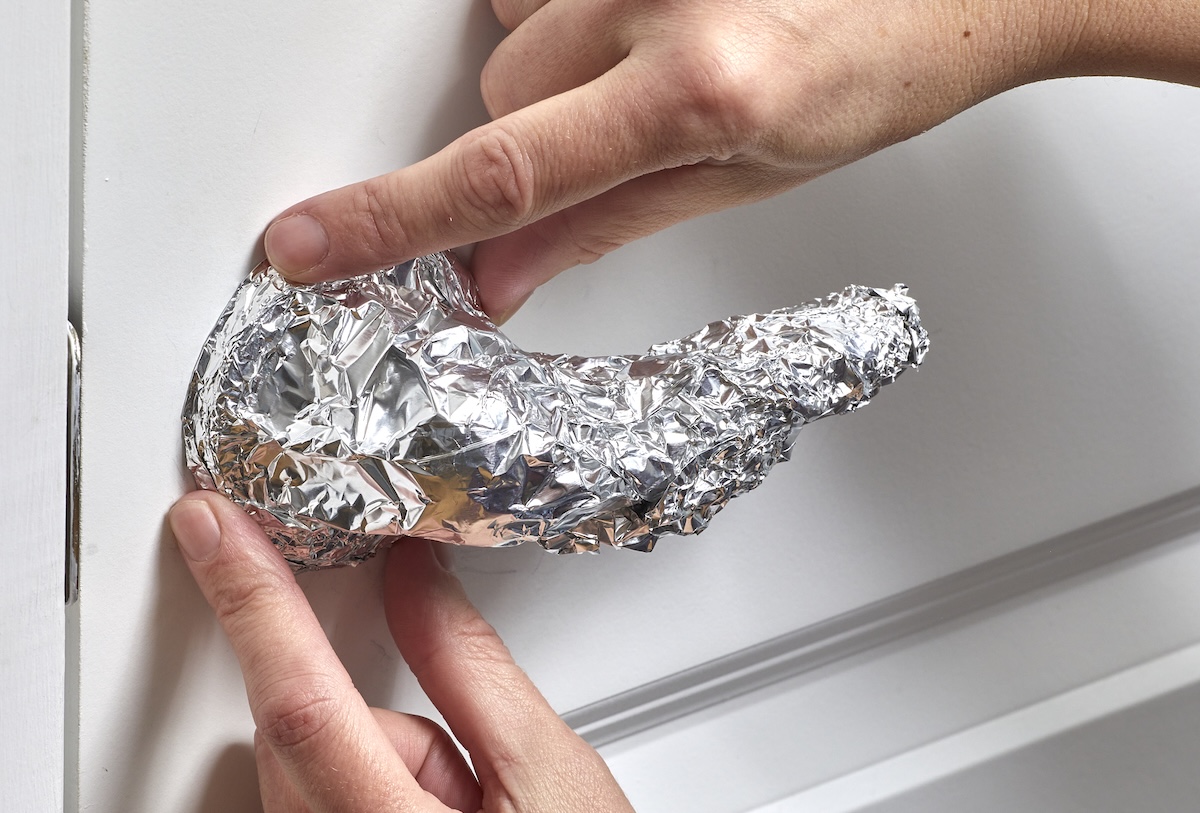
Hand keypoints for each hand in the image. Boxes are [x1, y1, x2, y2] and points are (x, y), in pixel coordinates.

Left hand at [168, 492, 633, 811]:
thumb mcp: (548, 772)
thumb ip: (469, 666)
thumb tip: (413, 576)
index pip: (301, 697)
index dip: (252, 597)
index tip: (212, 526)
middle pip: (296, 732)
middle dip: (362, 705)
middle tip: (460, 759)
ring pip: (301, 765)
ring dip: (369, 751)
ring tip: (462, 805)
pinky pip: (308, 799)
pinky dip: (357, 781)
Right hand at [262, 0, 1199, 320]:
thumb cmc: (873, 74)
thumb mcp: (741, 180)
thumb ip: (602, 225)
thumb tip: (494, 280)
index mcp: (699, 92)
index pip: (506, 172)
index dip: (390, 219)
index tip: (307, 244)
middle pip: (502, 91)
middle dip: (541, 128)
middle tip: (633, 117)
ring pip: (516, 19)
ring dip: (562, 50)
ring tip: (663, 41)